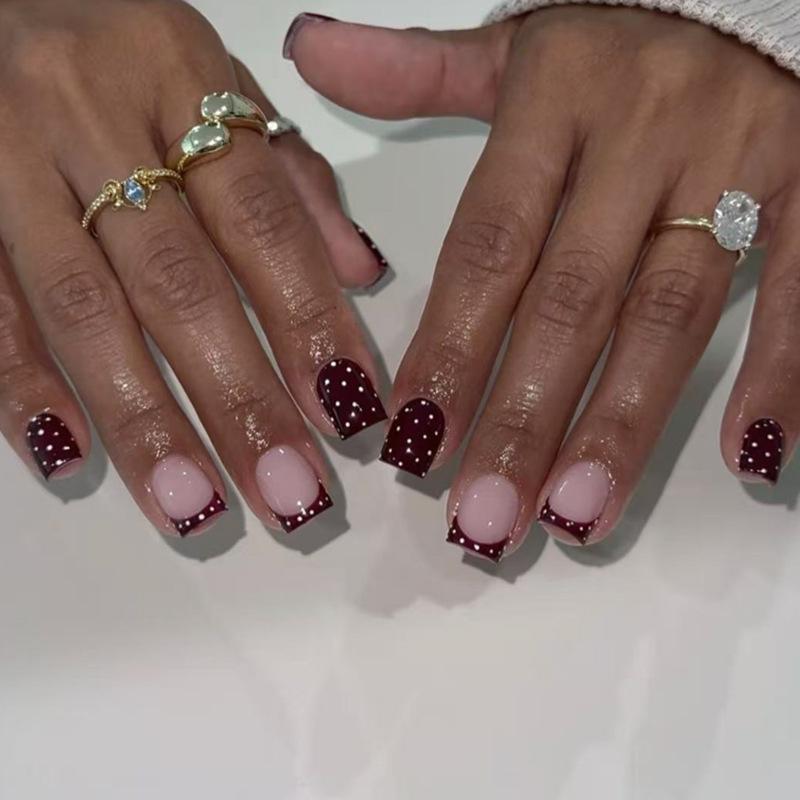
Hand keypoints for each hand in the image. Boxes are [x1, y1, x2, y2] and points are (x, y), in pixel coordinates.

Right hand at [0, 0, 390, 536]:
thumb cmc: (114, 43)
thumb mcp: (213, 76)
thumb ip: (289, 175)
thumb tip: (361, 273)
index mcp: (175, 71)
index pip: (262, 218)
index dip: (309, 319)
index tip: (348, 411)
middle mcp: (87, 113)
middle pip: (179, 281)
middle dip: (239, 398)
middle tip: (290, 492)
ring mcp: (2, 159)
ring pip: (81, 309)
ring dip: (143, 419)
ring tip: (193, 504)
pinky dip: (22, 386)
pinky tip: (70, 458)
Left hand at [287, 7, 799, 557]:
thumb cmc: (622, 24)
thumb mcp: (519, 40)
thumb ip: (419, 68)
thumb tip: (313, 53)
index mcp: (555, 97)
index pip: (489, 245)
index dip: (449, 348)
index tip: (414, 444)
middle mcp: (641, 134)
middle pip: (571, 299)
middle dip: (524, 418)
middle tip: (484, 520)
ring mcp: (734, 160)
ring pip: (671, 312)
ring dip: (622, 424)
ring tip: (576, 516)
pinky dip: (781, 371)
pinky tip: (748, 456)